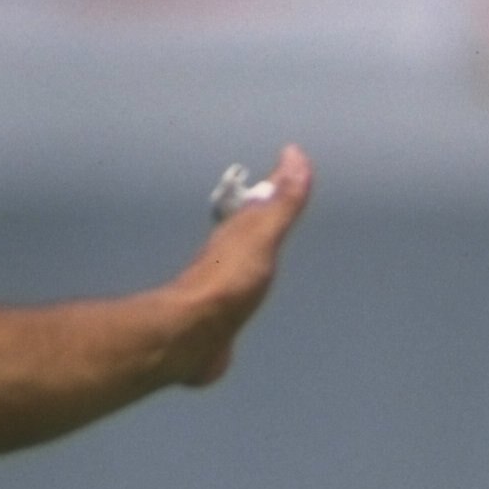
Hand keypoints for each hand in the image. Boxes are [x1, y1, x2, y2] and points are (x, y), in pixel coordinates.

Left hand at [166, 145, 312, 385]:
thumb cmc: (229, 283)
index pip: (260, 199)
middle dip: (263, 212)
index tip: (291, 161)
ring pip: (242, 256)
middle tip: (277, 200)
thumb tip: (295, 153)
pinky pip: (239, 289)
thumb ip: (280, 202)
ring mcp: (220, 284)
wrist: (192, 335)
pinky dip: (247, 282)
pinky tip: (249, 290)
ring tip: (266, 241)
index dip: (277, 183)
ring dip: (254, 247)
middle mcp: (226, 252)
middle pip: (249, 226)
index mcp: (237, 231)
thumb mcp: (261, 237)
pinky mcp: (219, 315)